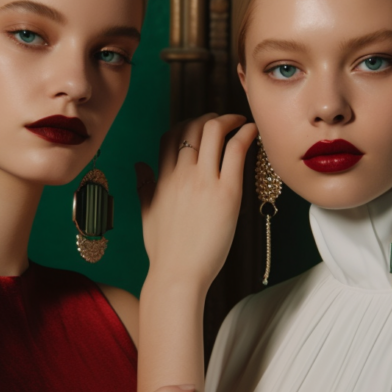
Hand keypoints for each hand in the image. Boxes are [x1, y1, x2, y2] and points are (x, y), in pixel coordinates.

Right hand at [135, 114, 256, 291]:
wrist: (177, 274)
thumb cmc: (165, 251)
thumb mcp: (148, 213)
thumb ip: (144, 185)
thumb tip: (139, 165)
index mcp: (163, 178)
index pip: (171, 136)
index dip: (187, 124)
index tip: (201, 127)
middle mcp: (181, 174)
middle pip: (192, 127)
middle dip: (210, 117)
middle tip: (225, 121)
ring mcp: (203, 181)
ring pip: (213, 131)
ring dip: (230, 120)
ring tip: (241, 122)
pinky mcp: (227, 192)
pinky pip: (236, 150)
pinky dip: (246, 134)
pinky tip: (253, 133)